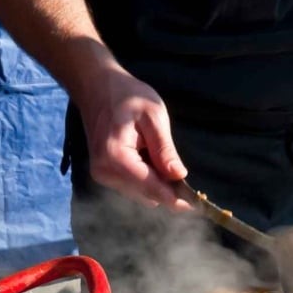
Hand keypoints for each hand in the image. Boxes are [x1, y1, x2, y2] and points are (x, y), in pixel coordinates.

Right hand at [74, 65, 191, 209]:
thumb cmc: (126, 95)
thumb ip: (165, 149)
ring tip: (163, 158)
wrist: (96, 87)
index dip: (175, 198)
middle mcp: (105, 172)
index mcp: (115, 157)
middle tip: (184, 176)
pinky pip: (132, 187)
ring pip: (140, 194)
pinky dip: (147, 179)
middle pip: (146, 195)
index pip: (151, 187)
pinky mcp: (103, 175)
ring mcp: (102, 176)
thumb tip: (179, 176)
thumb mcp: (153, 116)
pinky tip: (150, 159)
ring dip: (157, 184)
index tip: (196, 206)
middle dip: (167, 189)